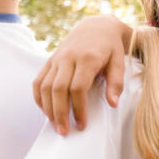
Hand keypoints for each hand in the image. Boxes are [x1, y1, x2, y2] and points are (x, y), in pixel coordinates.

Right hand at [33, 15, 131, 134]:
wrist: (96, 27)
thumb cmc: (111, 48)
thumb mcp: (119, 62)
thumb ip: (116, 83)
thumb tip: (112, 104)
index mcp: (87, 58)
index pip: (78, 87)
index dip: (78, 108)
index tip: (82, 125)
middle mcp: (68, 58)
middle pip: (58, 89)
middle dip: (60, 113)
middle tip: (64, 132)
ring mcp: (56, 59)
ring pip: (45, 86)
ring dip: (48, 109)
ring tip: (55, 126)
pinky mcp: (49, 61)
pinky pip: (38, 81)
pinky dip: (39, 97)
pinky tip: (46, 111)